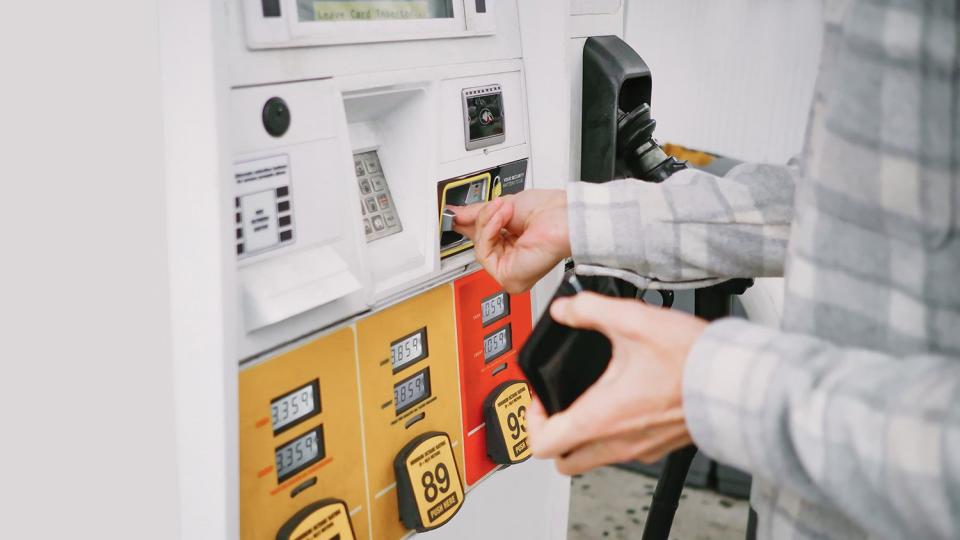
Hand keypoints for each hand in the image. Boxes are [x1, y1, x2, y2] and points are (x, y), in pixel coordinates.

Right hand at [450, 189, 569, 293]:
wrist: (564, 216)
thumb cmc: (550, 212)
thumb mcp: (505, 207)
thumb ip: (477, 214)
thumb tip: (456, 215)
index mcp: (513, 245)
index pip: (482, 238)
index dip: (469, 224)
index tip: (455, 214)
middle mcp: (512, 260)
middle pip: (478, 243)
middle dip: (482, 220)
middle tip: (494, 205)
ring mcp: (510, 271)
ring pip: (479, 248)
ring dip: (489, 223)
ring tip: (504, 210)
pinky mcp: (508, 277)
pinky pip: (483, 254)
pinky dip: (490, 232)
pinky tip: (503, 221)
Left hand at [526, 292, 707, 475]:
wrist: (735, 381)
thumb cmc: (690, 360)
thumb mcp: (632, 321)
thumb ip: (590, 311)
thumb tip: (566, 309)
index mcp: (599, 419)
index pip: (542, 444)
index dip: (531, 420)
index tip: (540, 397)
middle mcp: (616, 442)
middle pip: (565, 462)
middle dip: (553, 435)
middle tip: (558, 405)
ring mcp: (639, 449)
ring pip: (593, 459)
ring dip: (581, 436)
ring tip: (590, 399)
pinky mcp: (659, 446)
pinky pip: (622, 450)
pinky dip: (612, 434)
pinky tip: (624, 401)